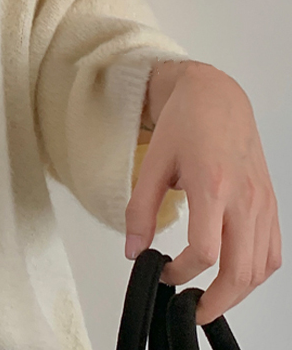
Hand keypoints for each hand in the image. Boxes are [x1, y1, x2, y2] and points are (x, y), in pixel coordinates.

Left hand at [124, 61, 281, 324]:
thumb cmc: (185, 124)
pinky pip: (271, 251)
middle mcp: (243, 199)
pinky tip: (234, 273)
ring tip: (210, 297)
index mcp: (211, 186)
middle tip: (191, 307)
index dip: (182, 272)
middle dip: (216, 301)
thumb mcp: (152, 163)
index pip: (205, 252)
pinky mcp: (270, 204)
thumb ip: (140, 209)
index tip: (162, 272)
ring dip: (238, 292)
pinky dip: (256, 272)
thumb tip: (133, 250)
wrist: (216, 98)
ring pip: (260, 268)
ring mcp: (262, 203)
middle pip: (240, 271)